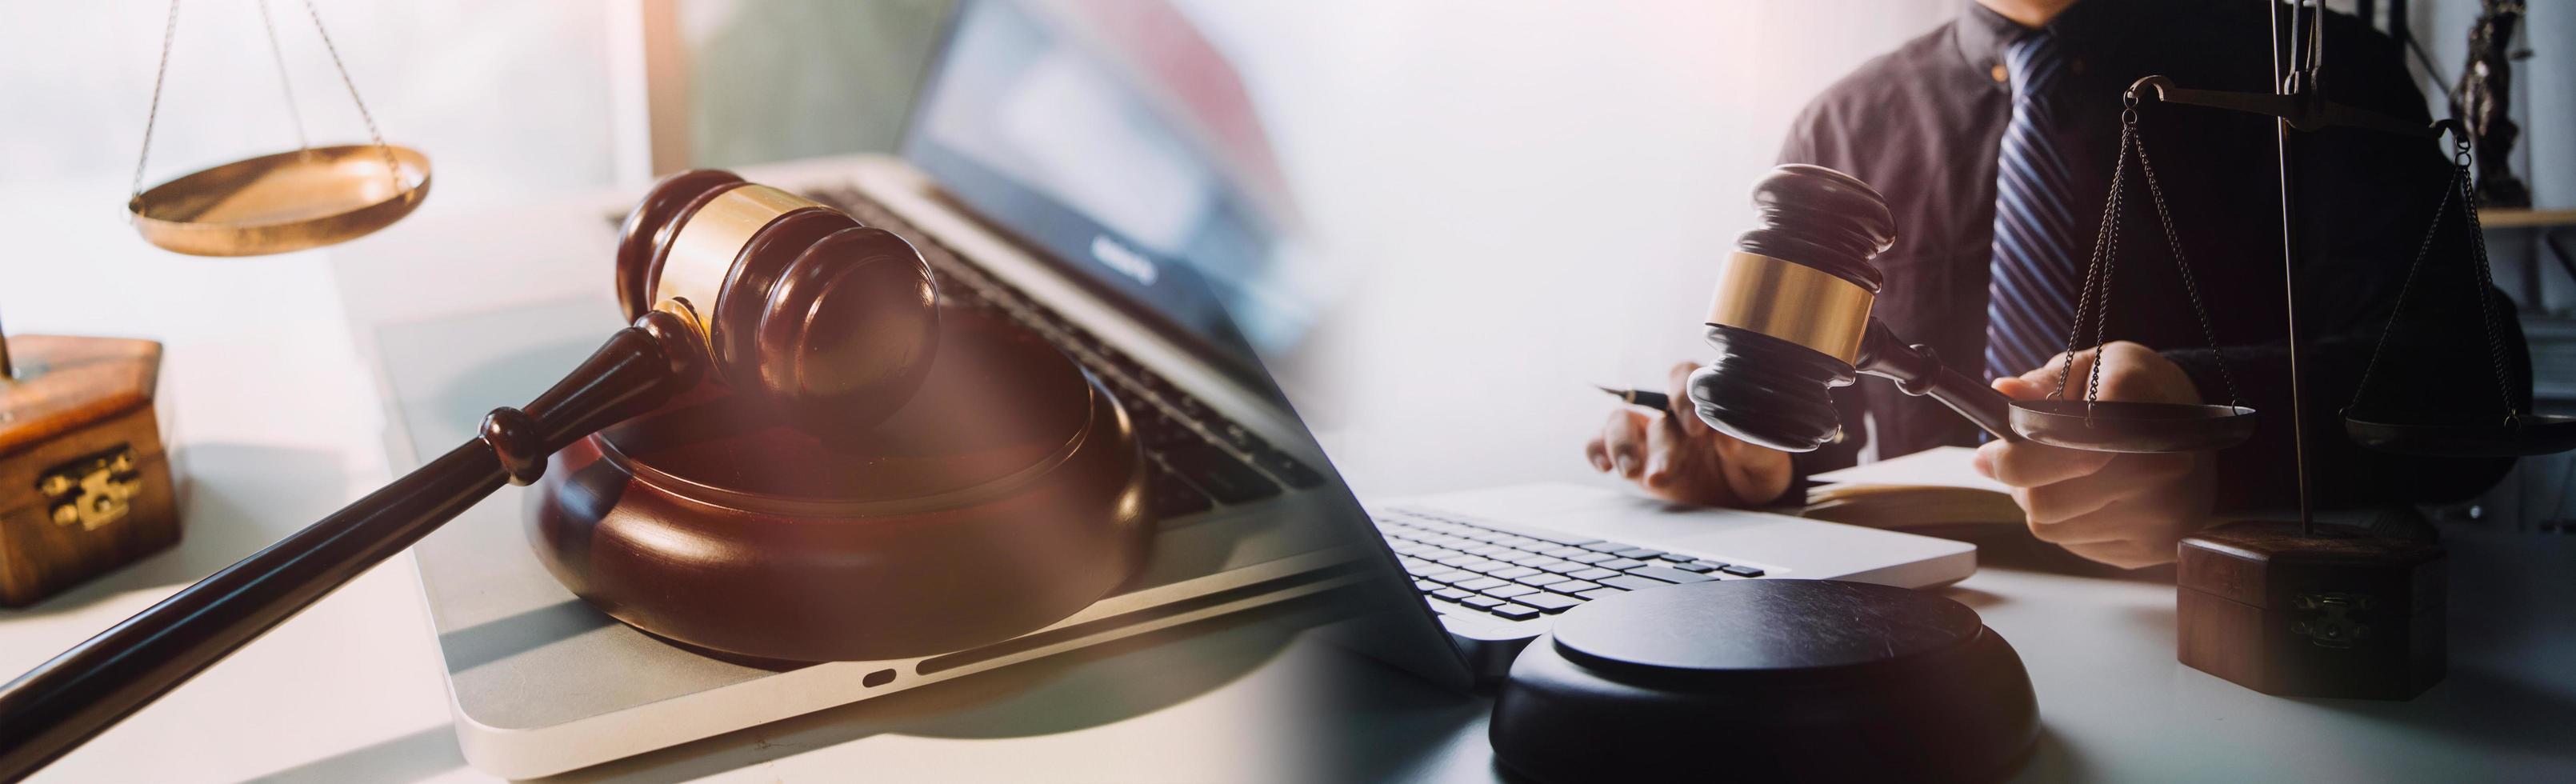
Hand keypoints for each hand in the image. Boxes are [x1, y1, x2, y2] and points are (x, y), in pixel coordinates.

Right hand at [1585, 361, 1794, 506]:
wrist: (1745, 500)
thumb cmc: (1755, 469)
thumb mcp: (1764, 459)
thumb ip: (1750, 445)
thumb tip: (1729, 437)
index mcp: (1706, 400)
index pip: (1685, 376)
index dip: (1685, 397)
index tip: (1697, 429)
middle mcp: (1674, 413)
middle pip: (1655, 412)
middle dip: (1661, 446)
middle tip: (1666, 473)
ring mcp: (1650, 435)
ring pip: (1620, 421)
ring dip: (1621, 444)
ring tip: (1630, 472)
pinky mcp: (1634, 458)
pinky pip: (1601, 443)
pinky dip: (1597, 450)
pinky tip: (1605, 467)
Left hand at [1973, 341, 2215, 567]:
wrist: (2202, 432)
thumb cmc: (2136, 393)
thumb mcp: (2092, 366)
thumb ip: (2044, 383)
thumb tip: (2004, 392)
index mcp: (2138, 404)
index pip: (2061, 446)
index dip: (2014, 457)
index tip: (1988, 456)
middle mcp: (2159, 464)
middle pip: (2047, 499)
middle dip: (2021, 483)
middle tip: (2024, 464)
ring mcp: (2161, 512)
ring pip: (2054, 527)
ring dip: (2042, 504)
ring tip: (2064, 476)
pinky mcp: (2156, 546)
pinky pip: (2078, 545)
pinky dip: (2069, 523)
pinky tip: (2093, 498)